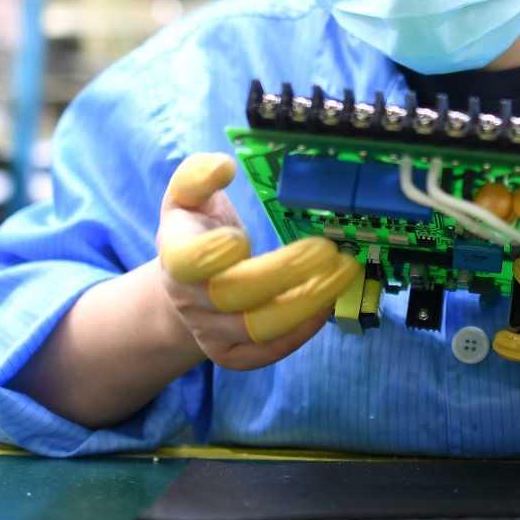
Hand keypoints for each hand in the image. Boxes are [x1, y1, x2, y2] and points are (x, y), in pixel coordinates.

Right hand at [156, 153, 361, 370]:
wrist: (183, 286)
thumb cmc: (195, 231)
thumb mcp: (187, 197)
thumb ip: (198, 176)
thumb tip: (223, 166)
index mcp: (176, 254)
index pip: (188, 261)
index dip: (212, 254)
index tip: (242, 237)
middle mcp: (189, 298)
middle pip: (235, 295)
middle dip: (286, 273)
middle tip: (328, 250)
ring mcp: (208, 330)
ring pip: (258, 329)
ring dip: (306, 303)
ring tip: (342, 274)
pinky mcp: (229, 353)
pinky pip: (265, 353)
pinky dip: (300, 333)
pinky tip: (327, 304)